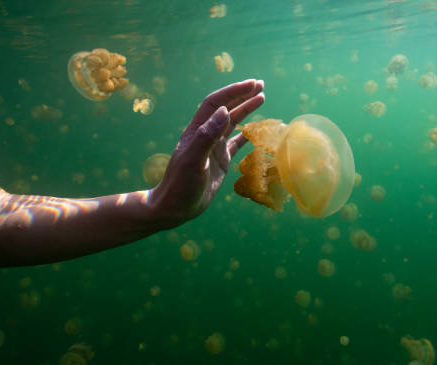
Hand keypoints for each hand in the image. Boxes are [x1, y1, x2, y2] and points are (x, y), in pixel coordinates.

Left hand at [148, 79, 264, 226]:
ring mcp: (214, 148)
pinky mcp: (220, 161)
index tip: (251, 85)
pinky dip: (248, 134)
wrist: (175, 207)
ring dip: (246, 109)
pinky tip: (258, 130)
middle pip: (226, 108)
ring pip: (233, 122)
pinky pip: (236, 143)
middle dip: (242, 95)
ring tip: (261, 98)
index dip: (233, 92)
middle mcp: (206, 135)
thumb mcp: (193, 160)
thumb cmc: (180, 185)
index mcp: (197, 131)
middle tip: (261, 85)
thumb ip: (207, 136)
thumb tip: (224, 111)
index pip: (216, 103)